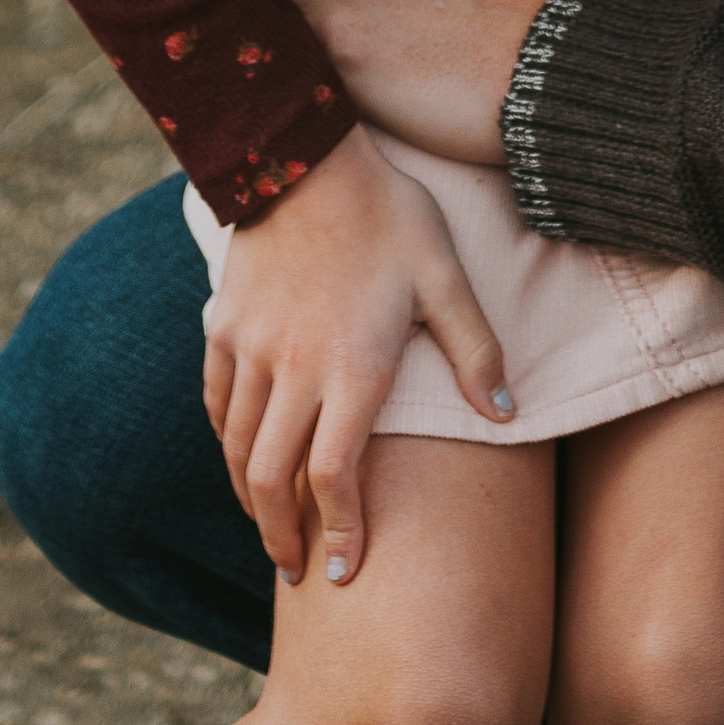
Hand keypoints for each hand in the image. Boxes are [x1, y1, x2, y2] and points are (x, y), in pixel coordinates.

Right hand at [203, 125, 510, 586]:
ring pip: (236, 448)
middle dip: (283, 536)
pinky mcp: (222, 326)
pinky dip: (224, 441)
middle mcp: (295, 369)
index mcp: (352, 366)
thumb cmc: (387, 212)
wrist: (303, 153)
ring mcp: (251, 349)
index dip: (339, 531)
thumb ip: (474, 348)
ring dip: (250, 498)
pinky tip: (238, 456)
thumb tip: (507, 413)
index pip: (335, 475)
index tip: (343, 571)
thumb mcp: (445, 273)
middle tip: (297, 568)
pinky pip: (215, 402)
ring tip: (269, 525)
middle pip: (272, 480)